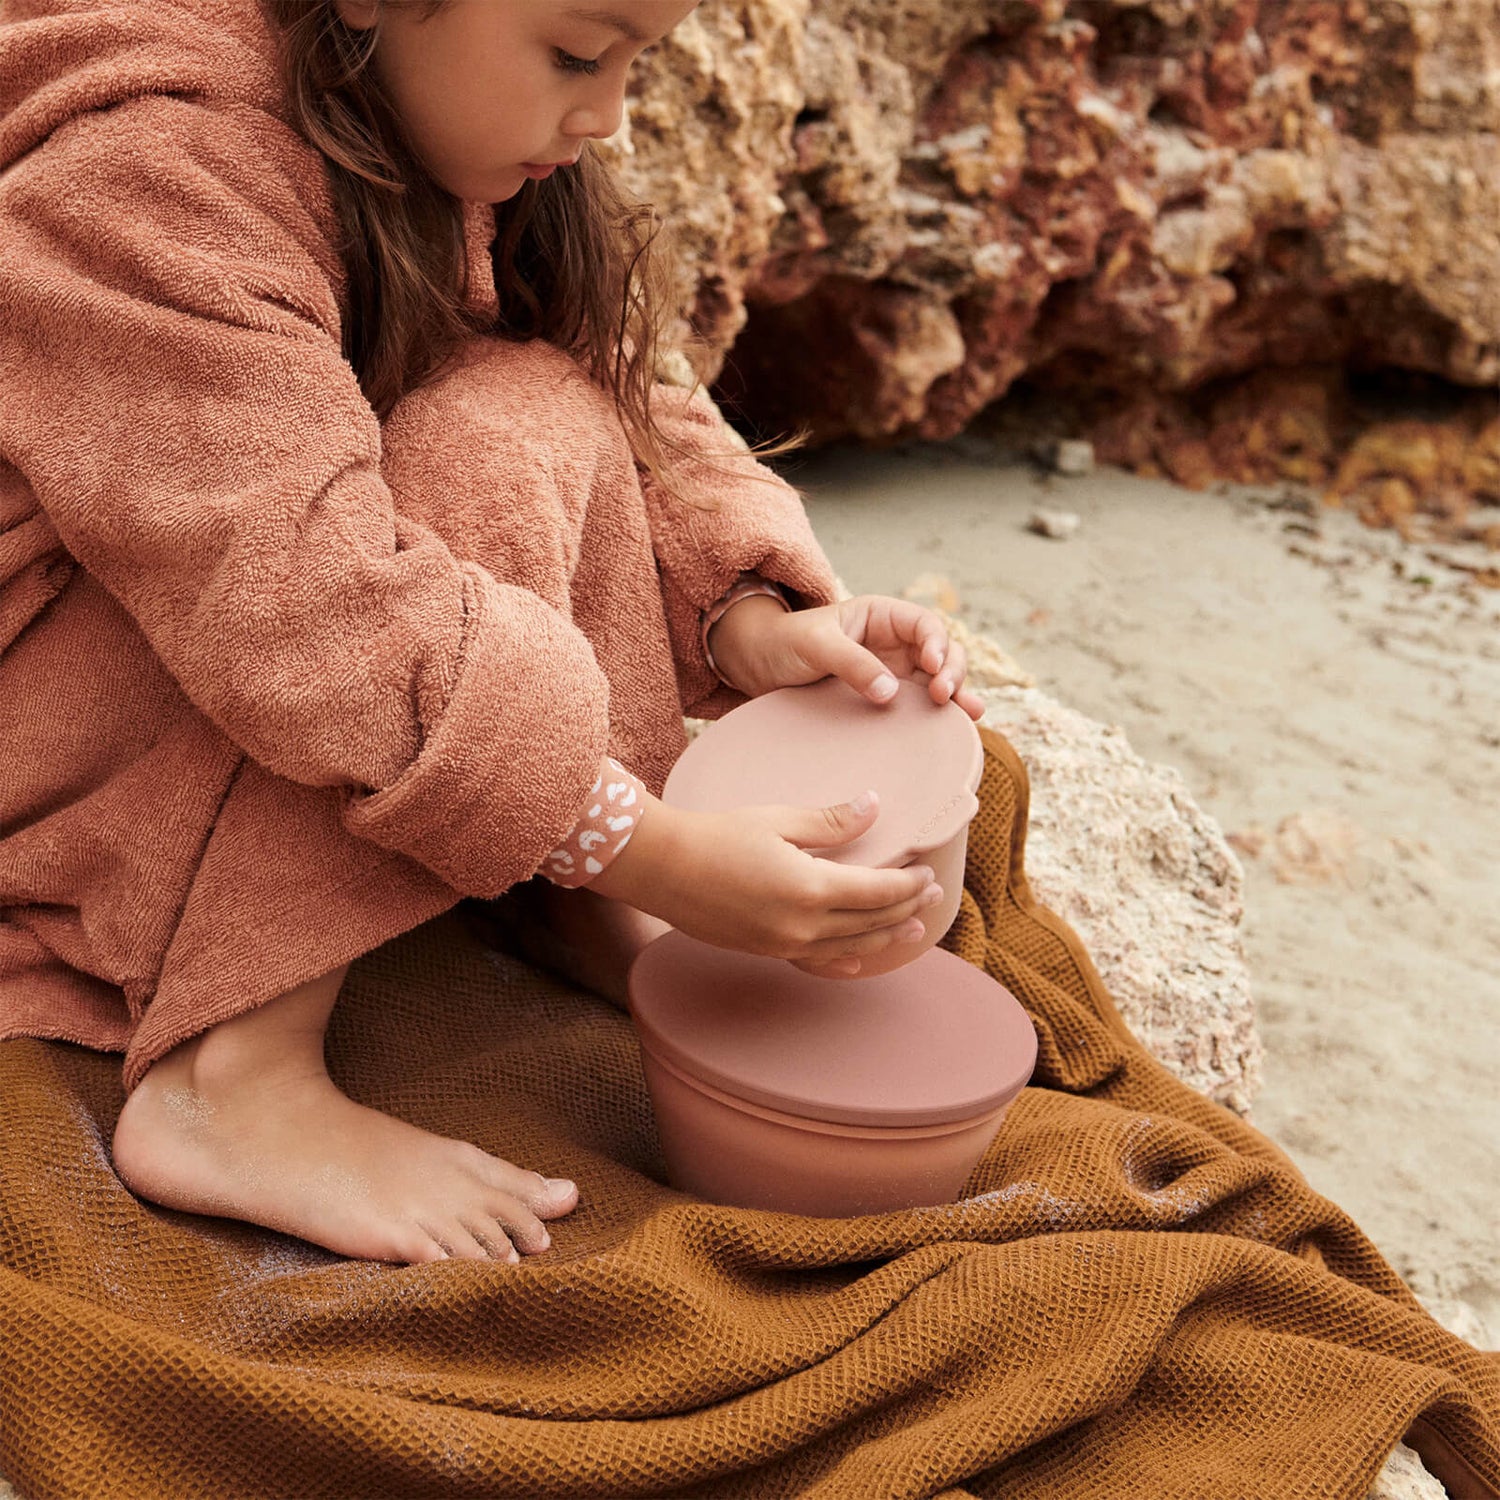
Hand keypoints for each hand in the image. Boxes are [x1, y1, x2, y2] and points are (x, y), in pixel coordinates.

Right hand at [587, 787, 946, 979]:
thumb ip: (830, 821)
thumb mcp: (777, 819)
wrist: (661, 868)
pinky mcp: (765, 951)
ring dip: (885, 938)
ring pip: (850, 947)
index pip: (878, 891)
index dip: (908, 884)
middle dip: (906, 909)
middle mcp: (801, 925)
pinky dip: (844, 962)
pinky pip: (816, 962)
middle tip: (934, 896)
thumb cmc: (716, 834)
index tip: (928, 871)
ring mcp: (782, 944)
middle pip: (870, 922)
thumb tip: (874, 807)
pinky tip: (858, 963)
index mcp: (809, 888)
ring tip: (914, 931)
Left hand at [708, 593, 985, 719]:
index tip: (932, 666)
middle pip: (940, 653)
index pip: (923, 625)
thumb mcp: (815, 646)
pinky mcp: (884, 702)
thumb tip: (891, 692)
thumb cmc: (784, 643)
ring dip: (956, 694)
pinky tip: (955, 728)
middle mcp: (893, 644)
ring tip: (970, 713)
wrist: (756, 666)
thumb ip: (852, 664)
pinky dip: (938, 715)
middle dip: (951, 671)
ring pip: (936, 681)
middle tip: (943, 695)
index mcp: (881, 617)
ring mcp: (892, 673)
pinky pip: (918, 706)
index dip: (937, 643)